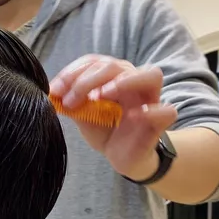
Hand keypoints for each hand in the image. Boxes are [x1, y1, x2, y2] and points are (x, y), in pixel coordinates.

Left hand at [49, 55, 177, 179]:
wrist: (123, 157)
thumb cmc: (105, 131)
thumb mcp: (83, 115)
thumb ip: (71, 102)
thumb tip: (51, 93)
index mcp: (113, 77)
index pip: (94, 62)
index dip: (72, 72)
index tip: (54, 90)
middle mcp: (134, 81)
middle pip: (116, 66)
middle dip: (87, 80)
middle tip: (70, 100)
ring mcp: (151, 99)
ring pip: (151, 74)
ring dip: (123, 81)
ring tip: (100, 96)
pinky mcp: (161, 120)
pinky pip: (167, 109)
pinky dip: (151, 111)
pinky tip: (133, 117)